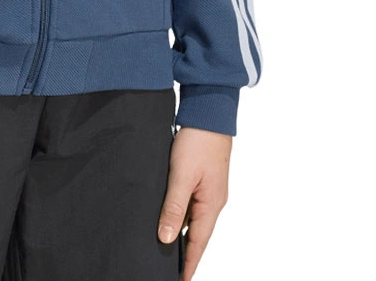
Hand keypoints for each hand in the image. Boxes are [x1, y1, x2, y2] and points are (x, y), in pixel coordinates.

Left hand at [157, 126, 230, 280]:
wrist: (209, 110)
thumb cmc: (198, 140)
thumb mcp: (181, 175)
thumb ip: (173, 207)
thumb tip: (166, 238)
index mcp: (211, 205)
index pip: (198, 244)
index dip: (188, 265)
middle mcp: (212, 201)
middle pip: (196, 234)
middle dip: (183, 253)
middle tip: (166, 269)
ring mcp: (208, 190)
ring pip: (191, 218)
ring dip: (180, 232)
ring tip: (162, 247)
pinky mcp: (201, 178)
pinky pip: (190, 203)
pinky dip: (179, 214)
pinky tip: (166, 215)